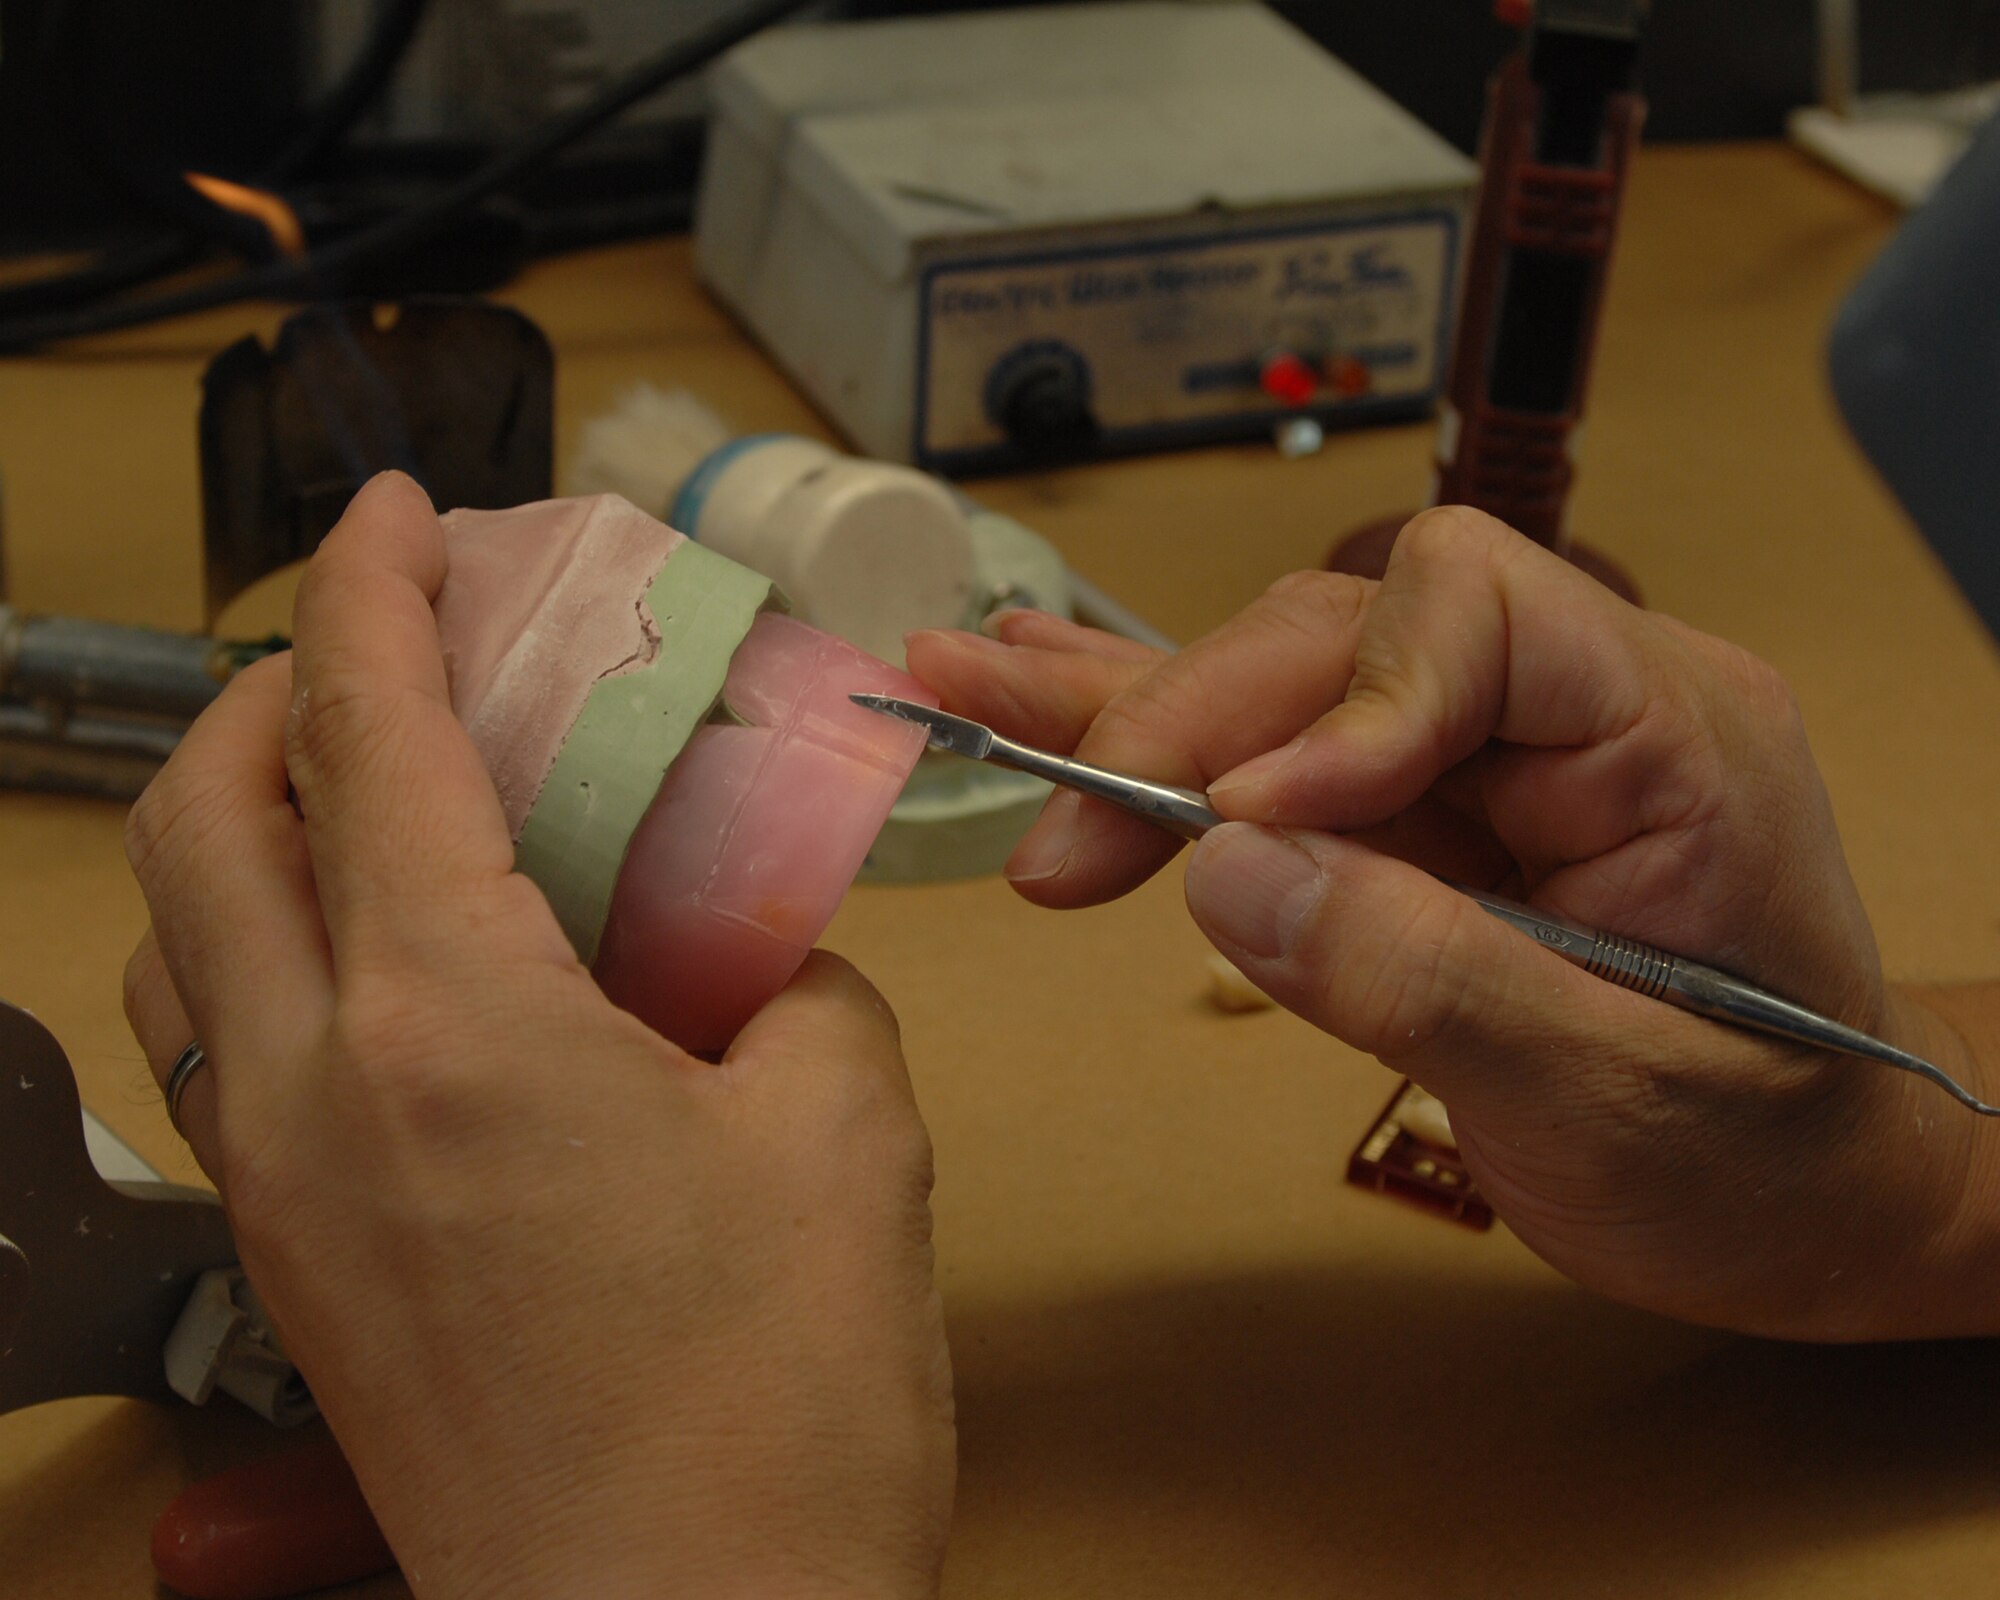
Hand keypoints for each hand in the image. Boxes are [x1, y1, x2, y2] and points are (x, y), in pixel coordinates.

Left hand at [122, 474, 953, 1598]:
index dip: (373, 588)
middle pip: (199, 821)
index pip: (366, 734)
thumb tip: (752, 960)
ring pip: (182, 946)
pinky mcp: (298, 1278)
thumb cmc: (771, 1414)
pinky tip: (394, 979)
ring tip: (369, 801)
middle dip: (267, 691)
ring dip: (246, 831)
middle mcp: (318, 1093)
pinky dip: (273, 957)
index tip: (399, 512)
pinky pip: (228, 1060)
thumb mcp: (845, 1132)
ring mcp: (283, 1196)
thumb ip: (792, 993)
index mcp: (453, 1021)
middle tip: (380, 652)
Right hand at [911, 507, 1999, 1340]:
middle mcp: (1570, 706)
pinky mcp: (1418, 813)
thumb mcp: (1615, 1101)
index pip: (1473, 611)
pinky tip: (1031, 687)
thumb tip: (1225, 871)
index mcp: (1667, 731)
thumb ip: (1429, 978)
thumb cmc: (1767, 1158)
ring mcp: (1484, 754)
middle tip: (1062, 850)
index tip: (1238, 827)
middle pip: (1339, 638)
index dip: (1336, 700)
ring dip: (1121, 710)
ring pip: (1277, 684)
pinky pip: (1269, 754)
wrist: (1816, 1199)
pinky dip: (1148, 740)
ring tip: (962, 690)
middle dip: (1184, 730)